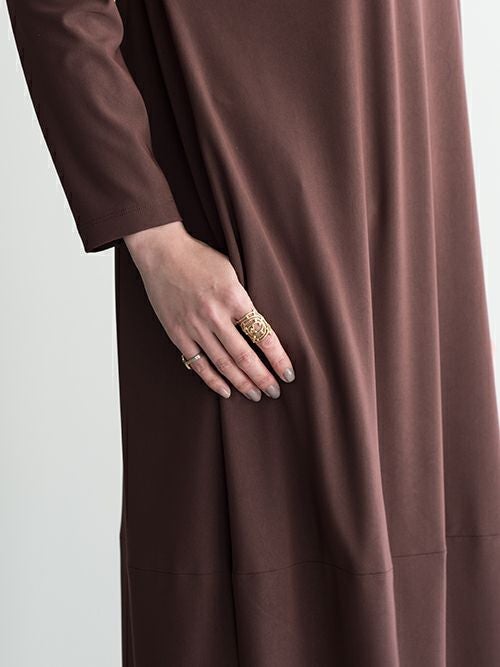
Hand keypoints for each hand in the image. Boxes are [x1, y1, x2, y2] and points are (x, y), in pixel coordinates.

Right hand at [123, 221, 294, 400]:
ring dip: (242, 383)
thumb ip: (244, 301)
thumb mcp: (232, 272)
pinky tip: (226, 390)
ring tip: (256, 395)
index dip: (278, 358)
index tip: (288, 374)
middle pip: (245, 356)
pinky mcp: (177, 333)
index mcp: (234, 297)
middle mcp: (215, 315)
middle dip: (263, 378)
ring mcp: (195, 326)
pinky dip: (213, 379)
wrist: (161, 252)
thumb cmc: (199, 259)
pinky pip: (198, 363)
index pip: (263, 336)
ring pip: (223, 363)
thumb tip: (260, 328)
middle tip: (275, 392)